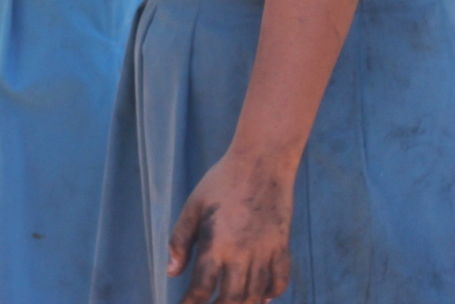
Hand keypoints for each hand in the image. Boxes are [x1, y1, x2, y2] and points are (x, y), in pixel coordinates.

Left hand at [167, 150, 294, 303]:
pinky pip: (280, 280)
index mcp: (216, 243)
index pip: (201, 287)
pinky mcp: (282, 246)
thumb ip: (180, 240)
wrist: (261, 163)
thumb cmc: (221, 182)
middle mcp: (242, 253)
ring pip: (256, 294)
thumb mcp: (193, 207)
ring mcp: (265, 252)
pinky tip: (260, 297)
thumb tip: (172, 271)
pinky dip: (271, 293)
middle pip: (231, 298)